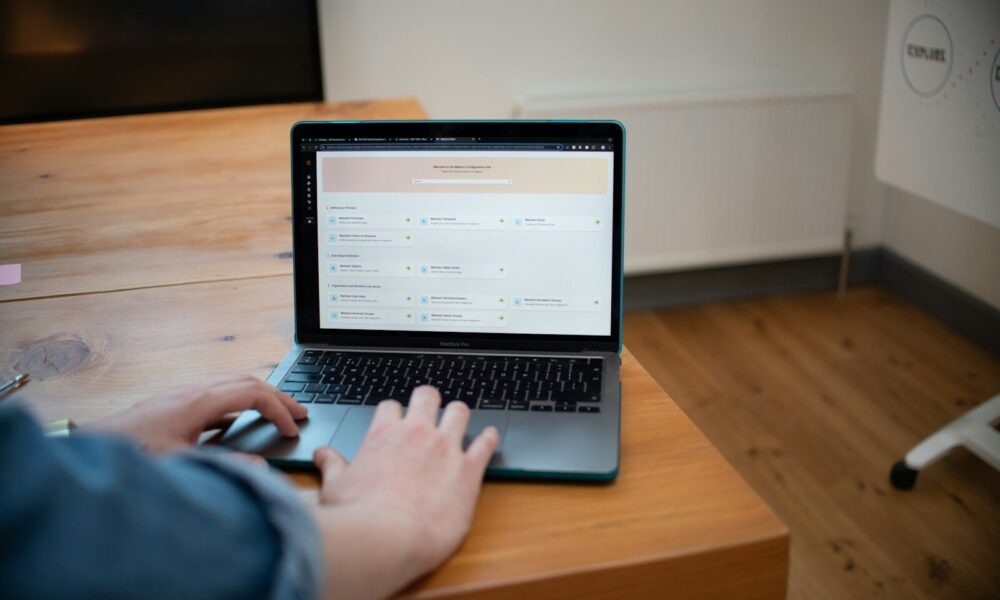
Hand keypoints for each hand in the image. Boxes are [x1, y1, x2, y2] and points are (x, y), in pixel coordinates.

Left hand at [96, 374, 306, 452]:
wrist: (93, 448)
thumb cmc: (133, 454)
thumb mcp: (185, 465)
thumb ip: (227, 465)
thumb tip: (261, 467)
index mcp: (200, 401)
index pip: (254, 393)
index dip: (279, 409)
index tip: (293, 428)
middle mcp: (193, 391)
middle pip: (248, 381)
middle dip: (278, 396)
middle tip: (301, 412)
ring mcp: (183, 394)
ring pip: (232, 384)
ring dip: (259, 396)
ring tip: (277, 412)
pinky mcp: (174, 404)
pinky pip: (216, 395)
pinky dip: (238, 403)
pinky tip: (239, 421)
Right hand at [310, 386, 498, 599]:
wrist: (388, 537)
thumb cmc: (359, 515)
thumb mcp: (335, 486)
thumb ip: (332, 465)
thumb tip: (322, 455)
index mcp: (385, 434)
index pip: (391, 406)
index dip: (394, 413)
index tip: (396, 421)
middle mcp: (418, 433)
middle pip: (427, 396)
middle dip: (428, 400)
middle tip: (430, 409)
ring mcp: (446, 448)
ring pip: (459, 411)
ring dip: (459, 414)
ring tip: (459, 418)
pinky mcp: (469, 469)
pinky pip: (485, 444)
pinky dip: (489, 438)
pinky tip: (490, 436)